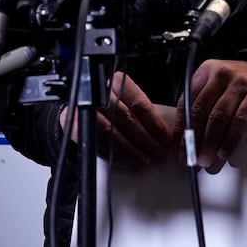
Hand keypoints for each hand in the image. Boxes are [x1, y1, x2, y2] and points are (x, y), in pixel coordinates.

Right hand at [60, 71, 176, 168]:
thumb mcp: (133, 103)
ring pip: (112, 135)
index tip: (164, 137)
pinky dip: (118, 158)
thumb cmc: (116, 109)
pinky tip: (131, 163)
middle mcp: (98, 95)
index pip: (138, 103)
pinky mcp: (77, 130)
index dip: (154, 123)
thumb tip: (168, 129)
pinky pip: (101, 147)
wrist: (84, 113)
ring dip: (133, 152)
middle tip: (158, 153)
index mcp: (114, 82)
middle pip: (126, 119)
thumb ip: (144, 111)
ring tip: (147, 161)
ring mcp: (84, 112)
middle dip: (145, 140)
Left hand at [182, 59, 246, 172]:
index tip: (179, 149)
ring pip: (219, 117)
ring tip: (206, 160)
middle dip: (193, 139)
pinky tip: (224, 152)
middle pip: (201, 110)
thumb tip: (187, 142)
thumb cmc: (237, 87)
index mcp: (205, 71)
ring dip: (210, 142)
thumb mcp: (217, 88)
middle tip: (191, 159)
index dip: (180, 129)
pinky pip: (241, 121)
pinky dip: (231, 139)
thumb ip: (202, 107)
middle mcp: (221, 74)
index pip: (186, 103)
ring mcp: (240, 82)